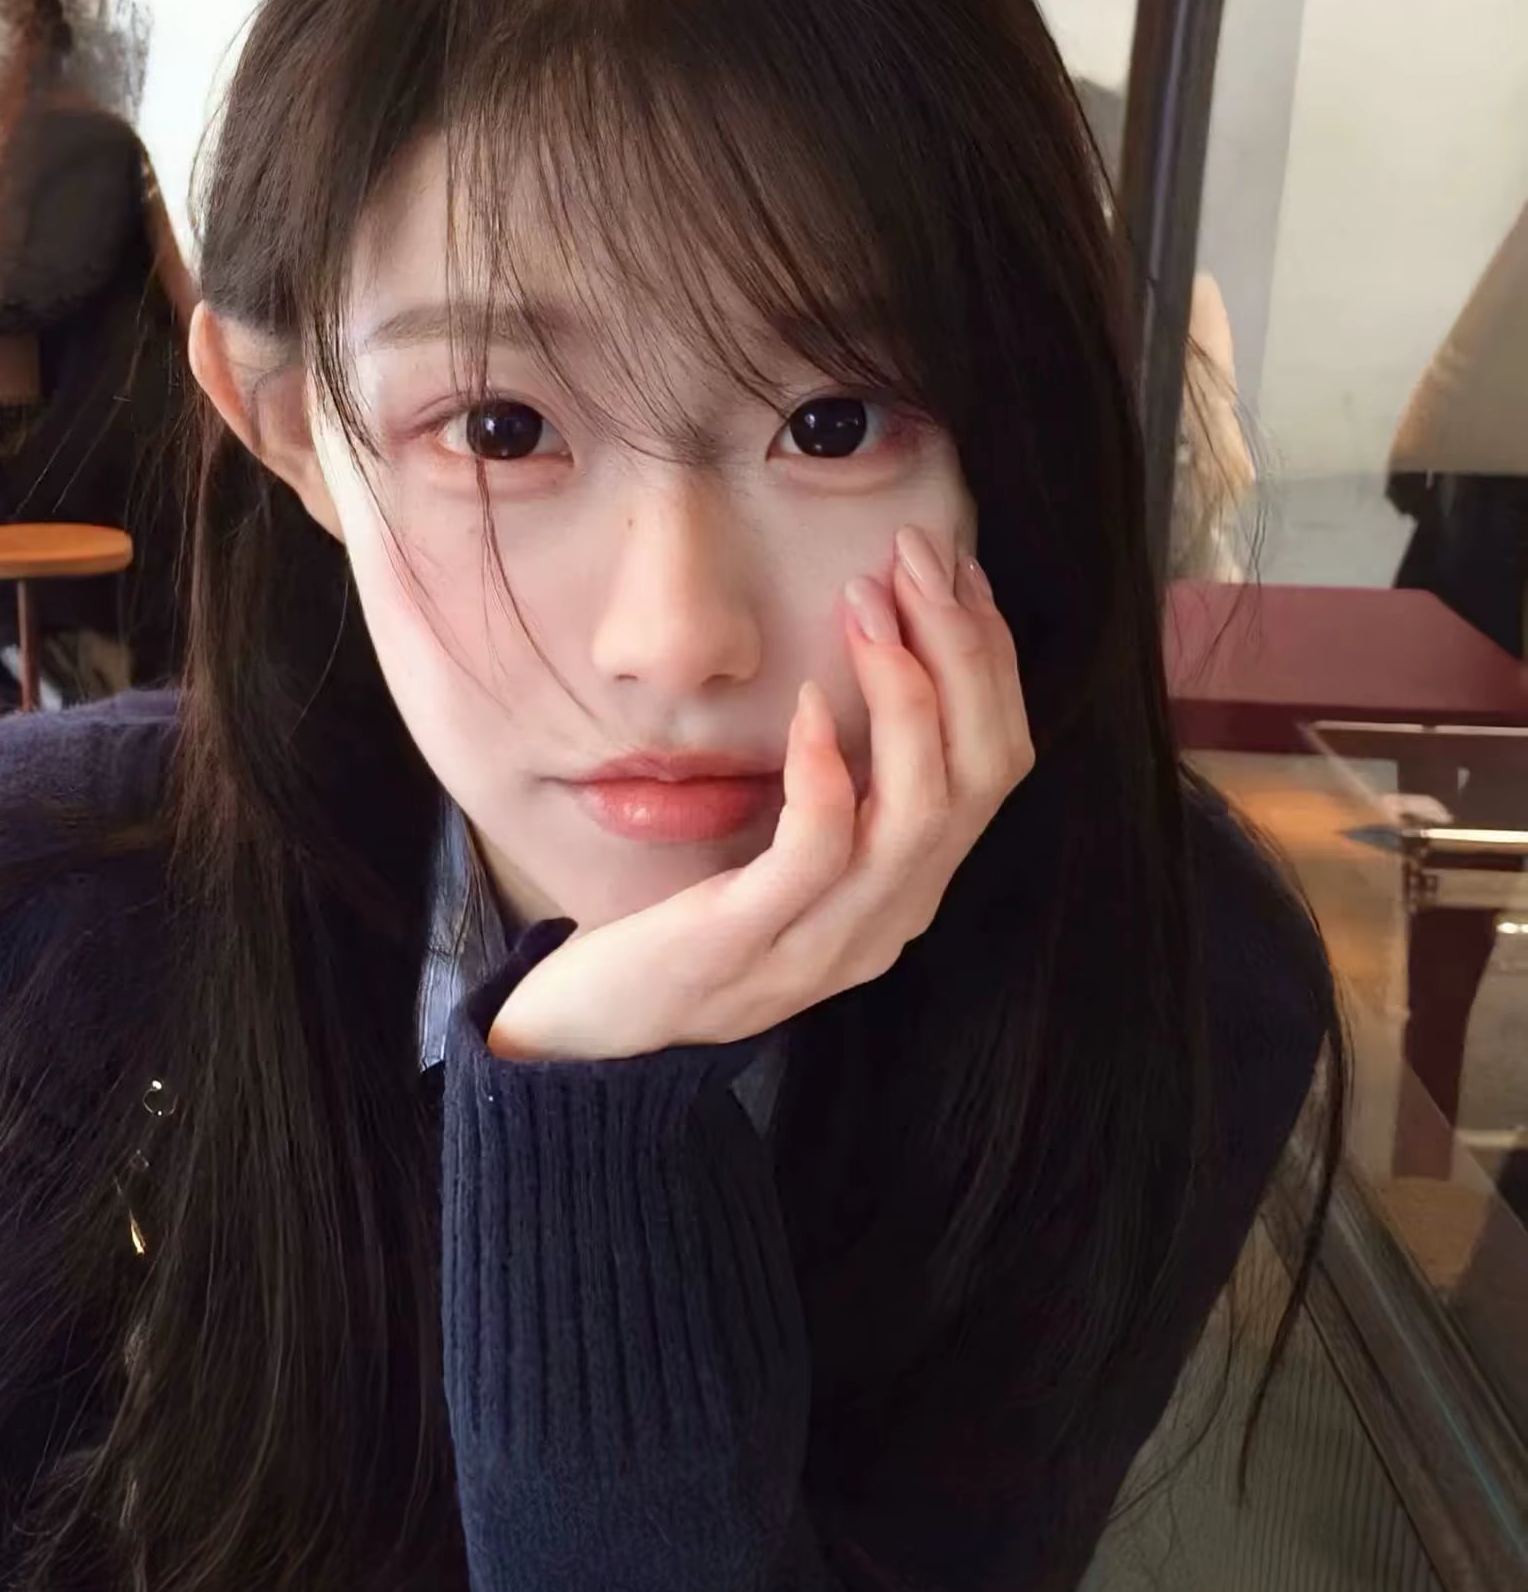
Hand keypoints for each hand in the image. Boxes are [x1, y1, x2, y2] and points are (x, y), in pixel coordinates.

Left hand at [488, 527, 1033, 1061]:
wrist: (595, 1032)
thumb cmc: (685, 922)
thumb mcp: (783, 852)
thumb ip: (842, 786)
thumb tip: (876, 659)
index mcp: (907, 891)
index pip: (995, 765)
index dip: (990, 660)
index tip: (954, 569)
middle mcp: (890, 920)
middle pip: (980, 776)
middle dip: (964, 652)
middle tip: (917, 559)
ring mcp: (828, 943)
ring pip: (920, 812)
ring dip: (906, 693)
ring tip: (867, 605)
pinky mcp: (749, 945)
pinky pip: (817, 850)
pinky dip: (828, 769)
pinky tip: (811, 702)